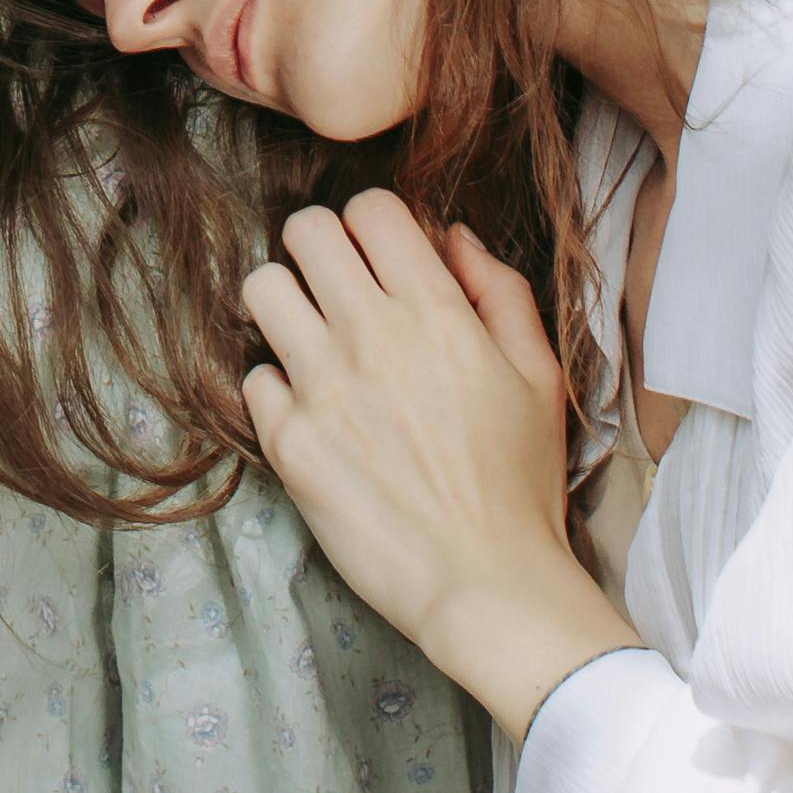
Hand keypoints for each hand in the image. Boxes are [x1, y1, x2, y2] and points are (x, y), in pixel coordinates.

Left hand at [239, 189, 622, 743]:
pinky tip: (312, 414)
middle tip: (338, 291)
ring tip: (311, 340)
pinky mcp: (288, 442)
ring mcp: (322, 387)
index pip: (370, 208)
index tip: (381, 259)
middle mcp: (371, 335)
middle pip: (304, 230)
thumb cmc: (520, 485)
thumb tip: (453, 237)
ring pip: (261, 289)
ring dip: (285, 304)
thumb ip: (500, 292)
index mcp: (437, 311)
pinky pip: (253, 376)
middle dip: (321, 248)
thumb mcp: (539, 376)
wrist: (486, 584)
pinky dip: (277, 388)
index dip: (373, 225)